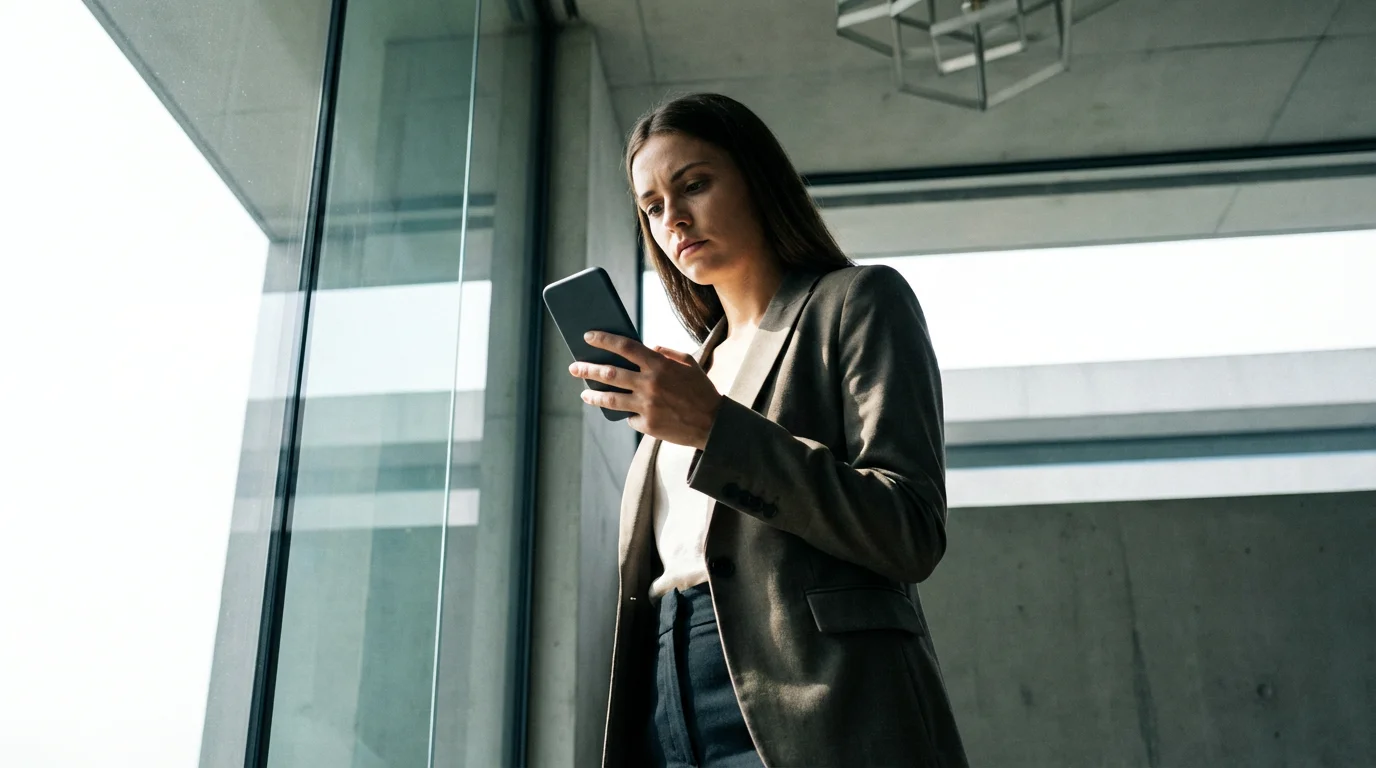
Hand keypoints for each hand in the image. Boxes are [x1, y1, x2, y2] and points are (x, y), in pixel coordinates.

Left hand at [568, 331, 724, 448]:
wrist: (714, 424)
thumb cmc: (702, 391)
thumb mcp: (689, 364)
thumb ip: (668, 352)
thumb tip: (650, 346)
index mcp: (659, 365)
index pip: (624, 347)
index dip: (604, 340)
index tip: (588, 336)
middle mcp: (650, 384)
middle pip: (609, 373)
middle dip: (587, 369)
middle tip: (574, 367)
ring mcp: (647, 406)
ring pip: (610, 399)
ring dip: (593, 395)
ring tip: (584, 394)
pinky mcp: (648, 424)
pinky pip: (629, 417)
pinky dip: (626, 413)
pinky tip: (624, 412)